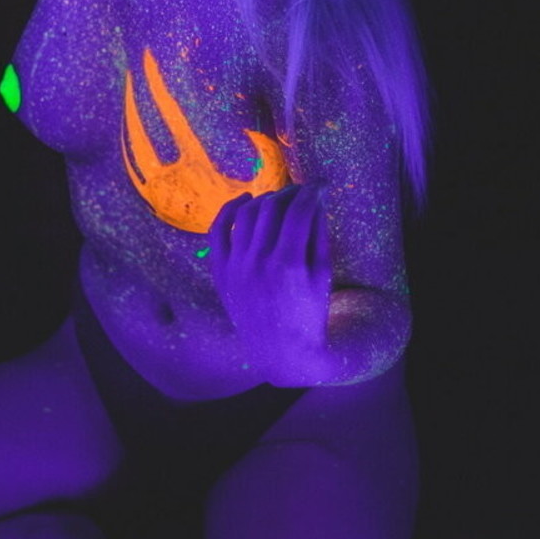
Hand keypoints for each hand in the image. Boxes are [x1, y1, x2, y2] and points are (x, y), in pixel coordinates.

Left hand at [207, 184, 332, 382]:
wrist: (280, 353)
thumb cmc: (308, 316)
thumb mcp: (321, 276)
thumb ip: (318, 235)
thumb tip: (316, 199)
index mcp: (288, 264)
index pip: (299, 211)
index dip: (312, 192)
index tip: (320, 185)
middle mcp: (258, 261)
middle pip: (272, 208)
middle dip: (290, 193)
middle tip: (302, 192)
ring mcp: (235, 266)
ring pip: (246, 214)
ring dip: (264, 200)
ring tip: (279, 199)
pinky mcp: (220, 272)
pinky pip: (218, 231)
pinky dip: (230, 211)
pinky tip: (246, 201)